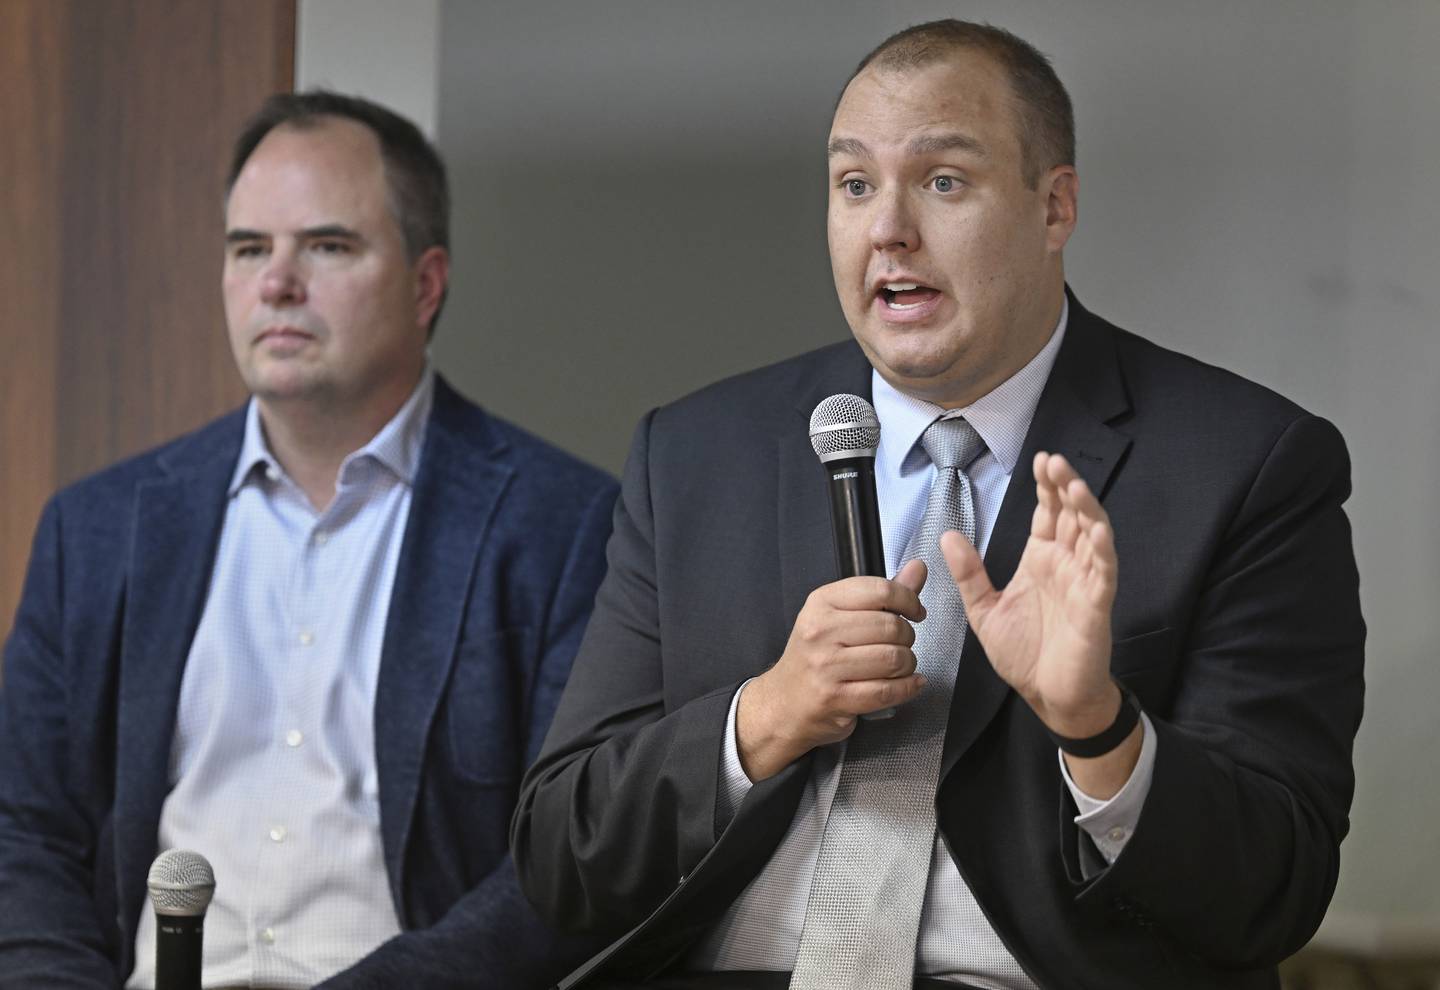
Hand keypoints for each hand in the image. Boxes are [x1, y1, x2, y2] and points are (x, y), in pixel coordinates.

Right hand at [737, 560, 926, 780]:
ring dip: (907, 665)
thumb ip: (883, 593)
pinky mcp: (835, 697)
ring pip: (894, 659)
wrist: (785, 701)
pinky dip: (907, 688)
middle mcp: (820, 630)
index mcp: (822, 602)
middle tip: (900, 644)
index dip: (909, 600)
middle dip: (907, 638)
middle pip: (892, 626)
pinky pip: (888, 691)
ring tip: (899, 666)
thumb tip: (917, 568)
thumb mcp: (841, 615)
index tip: (914, 612)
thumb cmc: (816, 655)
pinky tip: (908, 683)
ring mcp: (826, 665)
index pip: (880, 590)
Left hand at [941, 451, 1118, 738]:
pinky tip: (1096, 529)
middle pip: (1070, 515)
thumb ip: (969, 574)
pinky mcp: (1096, 605)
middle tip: (1053, 461)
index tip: (1039, 460)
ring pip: (1092, 535)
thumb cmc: (1025, 655)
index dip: (1046, 487)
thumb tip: (948, 536)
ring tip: (1073, 483)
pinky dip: (1102, 548)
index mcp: (1040, 562)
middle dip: (1065, 486)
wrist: (1049, 697)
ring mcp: (1084, 582)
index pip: (1047, 514)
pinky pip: (1104, 571)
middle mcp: (1065, 565)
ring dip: (1085, 508)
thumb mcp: (984, 611)